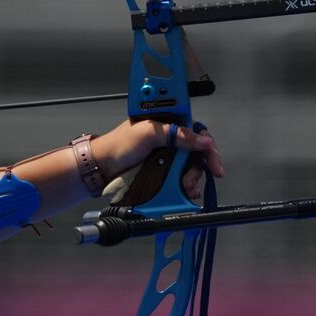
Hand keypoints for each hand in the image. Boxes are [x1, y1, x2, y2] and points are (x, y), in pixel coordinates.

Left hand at [91, 119, 224, 201]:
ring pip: (190, 167)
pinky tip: (185, 192)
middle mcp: (170, 139)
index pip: (197, 131)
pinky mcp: (162, 170)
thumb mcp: (148, 133)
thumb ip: (175, 133)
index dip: (208, 146)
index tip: (214, 164)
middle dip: (199, 167)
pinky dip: (185, 186)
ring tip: (186, 188)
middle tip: (192, 181)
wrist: (101, 167)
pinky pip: (180, 177)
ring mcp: (166, 156)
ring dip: (191, 179)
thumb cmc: (119, 145)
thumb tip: (203, 140)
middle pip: (196, 152)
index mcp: (167, 123)